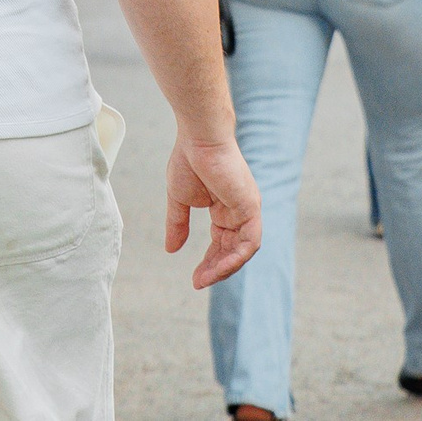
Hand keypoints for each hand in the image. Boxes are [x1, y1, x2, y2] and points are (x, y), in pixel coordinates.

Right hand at [165, 132, 259, 290]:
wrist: (198, 138)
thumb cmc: (189, 160)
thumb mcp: (180, 200)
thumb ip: (178, 225)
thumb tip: (171, 249)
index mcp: (226, 208)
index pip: (221, 243)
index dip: (209, 262)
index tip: (195, 278)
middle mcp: (240, 211)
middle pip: (232, 249)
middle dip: (216, 269)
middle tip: (198, 282)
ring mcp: (248, 209)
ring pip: (243, 250)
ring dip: (225, 268)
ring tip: (205, 279)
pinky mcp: (251, 206)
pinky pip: (250, 242)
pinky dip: (236, 258)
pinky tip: (220, 268)